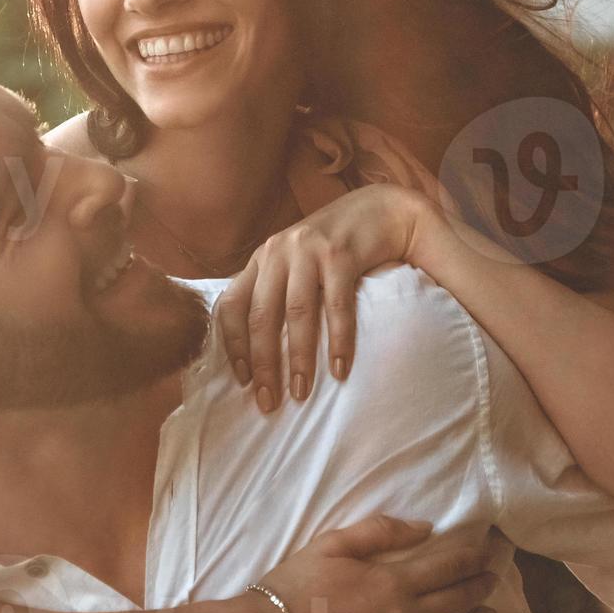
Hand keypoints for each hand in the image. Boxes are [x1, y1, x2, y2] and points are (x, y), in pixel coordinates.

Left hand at [214, 185, 446, 410]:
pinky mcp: (340, 254)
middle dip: (263, 364)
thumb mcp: (296, 261)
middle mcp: (278, 251)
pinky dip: (337, 340)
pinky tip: (339, 368)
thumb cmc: (336, 246)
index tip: (241, 380)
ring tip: (301, 392)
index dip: (233, 345)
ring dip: (298, 358)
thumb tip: (257, 348)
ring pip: (296, 314)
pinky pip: (335, 306)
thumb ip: (276, 290)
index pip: (232, 304)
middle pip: (262, 317)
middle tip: (268, 403)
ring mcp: (309, 250)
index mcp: (262, 258)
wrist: (382, 209)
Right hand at [254, 515, 495, 612]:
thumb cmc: (293, 587)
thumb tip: (426, 528)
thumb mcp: (331, 544)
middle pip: (456, 600)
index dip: (473, 557)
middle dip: (479, 586)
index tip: (488, 550)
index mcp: (392, 581)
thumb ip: (380, 532)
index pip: (448, 566)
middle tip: (494, 577)